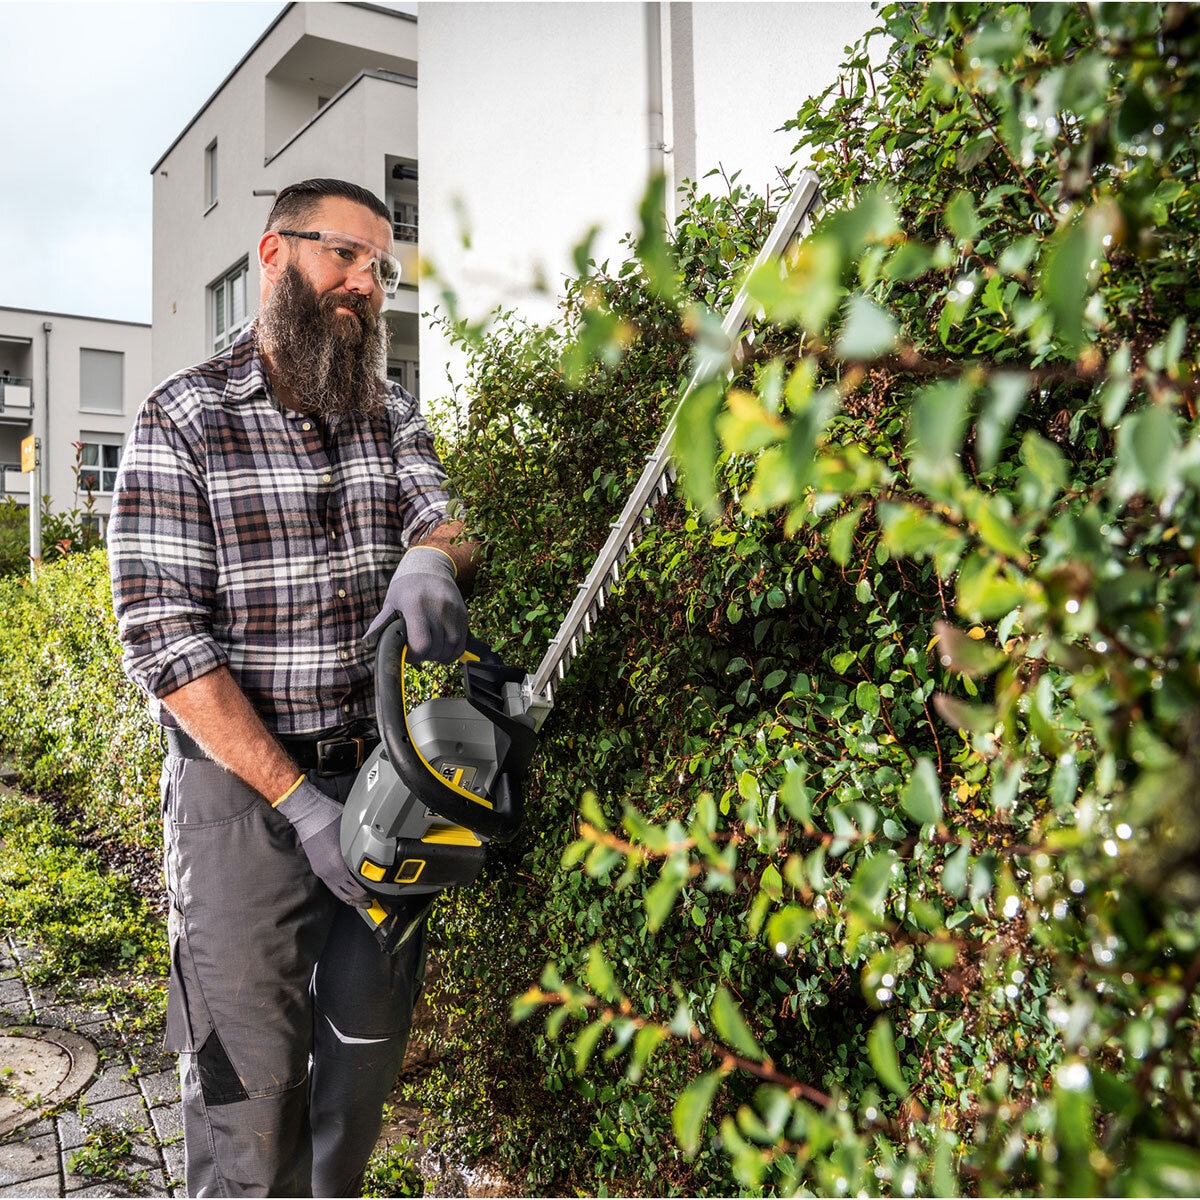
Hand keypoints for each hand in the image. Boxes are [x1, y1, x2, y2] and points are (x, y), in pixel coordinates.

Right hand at [276, 779, 371, 905]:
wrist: (307, 814)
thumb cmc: (329, 817)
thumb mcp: (351, 830)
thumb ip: (361, 847)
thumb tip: (375, 853)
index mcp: (339, 862)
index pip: (358, 885)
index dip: (369, 891)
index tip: (379, 892)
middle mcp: (330, 870)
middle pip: (350, 894)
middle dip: (363, 899)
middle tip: (374, 900)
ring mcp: (322, 871)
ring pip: (340, 894)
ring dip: (353, 900)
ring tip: (364, 901)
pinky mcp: (318, 869)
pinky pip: (332, 888)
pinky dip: (343, 893)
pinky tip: (350, 894)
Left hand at [365, 546, 467, 662]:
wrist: (430, 566)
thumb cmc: (406, 587)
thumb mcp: (391, 603)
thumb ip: (381, 625)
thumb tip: (367, 645)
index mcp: (415, 604)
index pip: (421, 644)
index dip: (414, 655)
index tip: (408, 652)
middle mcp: (437, 607)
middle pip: (436, 648)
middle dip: (425, 656)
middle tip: (418, 651)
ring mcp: (453, 610)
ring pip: (452, 647)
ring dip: (440, 656)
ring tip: (430, 650)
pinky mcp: (463, 612)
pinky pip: (461, 642)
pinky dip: (452, 651)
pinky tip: (442, 648)